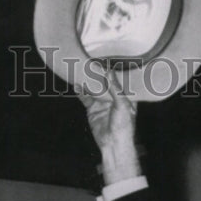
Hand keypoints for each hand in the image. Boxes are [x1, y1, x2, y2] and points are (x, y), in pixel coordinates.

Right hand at [76, 69, 141, 184]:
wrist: (112, 144)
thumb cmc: (123, 126)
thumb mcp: (122, 105)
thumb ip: (115, 88)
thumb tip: (109, 71)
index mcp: (125, 95)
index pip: (120, 78)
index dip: (116, 68)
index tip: (110, 56)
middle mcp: (113, 97)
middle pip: (105, 81)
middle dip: (98, 72)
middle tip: (91, 58)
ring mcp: (102, 102)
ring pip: (94, 88)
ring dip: (88, 80)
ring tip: (81, 67)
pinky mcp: (92, 108)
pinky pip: (85, 97)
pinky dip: (80, 91)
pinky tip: (75, 83)